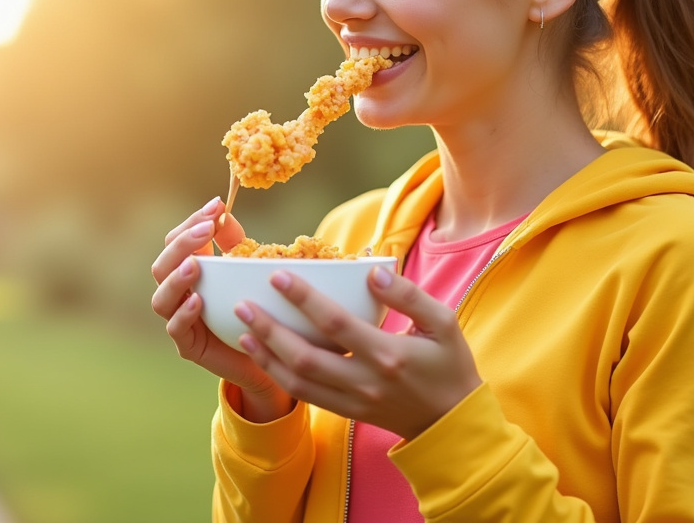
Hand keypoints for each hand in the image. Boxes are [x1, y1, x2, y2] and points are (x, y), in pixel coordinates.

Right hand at [150, 197, 293, 421]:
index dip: (192, 221)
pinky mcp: (188, 346)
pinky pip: (176, 329)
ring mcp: (179, 320)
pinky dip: (184, 313)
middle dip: (182, 244)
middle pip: (162, 265)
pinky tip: (198, 301)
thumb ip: (234, 243)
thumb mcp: (247, 271)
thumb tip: (223, 213)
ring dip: (176, 278)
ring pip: (162, 298)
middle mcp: (178, 294)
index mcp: (189, 271)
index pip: (176, 240)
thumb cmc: (255, 308)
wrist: (270, 356)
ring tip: (194, 264)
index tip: (216, 206)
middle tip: (206, 229)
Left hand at [236, 265, 481, 439]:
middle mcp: (365, 382)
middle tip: (243, 305)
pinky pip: (305, 396)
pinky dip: (279, 376)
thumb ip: (409, 296)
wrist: (452, 422)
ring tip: (241, 331)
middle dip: (269, 330)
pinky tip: (263, 357)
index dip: (303, 299)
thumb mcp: (443, 323)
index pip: (336, 323)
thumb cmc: (449, 365)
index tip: (277, 276)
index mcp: (389, 355)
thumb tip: (372, 271)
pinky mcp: (346, 413)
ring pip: (298, 382)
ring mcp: (353, 401)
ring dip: (266, 356)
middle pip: (305, 357)